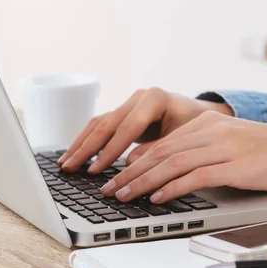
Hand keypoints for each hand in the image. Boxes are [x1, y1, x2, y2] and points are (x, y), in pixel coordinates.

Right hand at [58, 88, 233, 172]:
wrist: (201, 115)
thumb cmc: (196, 128)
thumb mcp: (182, 140)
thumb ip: (157, 150)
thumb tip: (129, 166)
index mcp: (155, 99)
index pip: (127, 127)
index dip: (110, 151)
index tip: (96, 170)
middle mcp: (139, 97)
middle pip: (107, 124)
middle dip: (86, 149)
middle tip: (70, 169)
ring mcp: (129, 103)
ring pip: (98, 124)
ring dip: (80, 145)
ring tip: (65, 164)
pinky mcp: (124, 112)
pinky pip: (100, 126)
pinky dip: (86, 142)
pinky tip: (74, 155)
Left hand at [99, 110, 266, 203]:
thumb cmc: (266, 153)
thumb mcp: (227, 144)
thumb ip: (197, 150)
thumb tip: (163, 169)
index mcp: (207, 123)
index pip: (162, 143)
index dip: (136, 161)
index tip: (116, 175)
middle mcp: (211, 131)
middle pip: (161, 152)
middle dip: (131, 173)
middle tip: (110, 189)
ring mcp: (224, 147)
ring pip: (173, 163)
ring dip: (144, 181)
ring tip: (124, 196)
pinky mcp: (236, 165)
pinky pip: (197, 176)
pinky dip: (174, 187)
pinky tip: (158, 198)